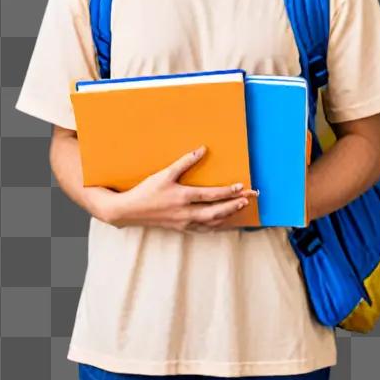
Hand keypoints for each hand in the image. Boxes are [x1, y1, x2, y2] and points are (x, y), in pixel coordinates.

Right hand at [109, 145, 256, 232]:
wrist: (129, 211)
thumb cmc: (147, 190)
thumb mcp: (164, 173)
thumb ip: (184, 162)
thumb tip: (202, 149)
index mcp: (183, 197)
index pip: (211, 196)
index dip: (228, 192)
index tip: (241, 187)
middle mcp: (186, 213)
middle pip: (217, 211)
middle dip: (235, 205)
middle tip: (250, 198)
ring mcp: (184, 223)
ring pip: (212, 222)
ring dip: (229, 215)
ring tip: (242, 208)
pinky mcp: (181, 228)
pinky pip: (204, 229)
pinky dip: (216, 225)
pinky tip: (224, 222)